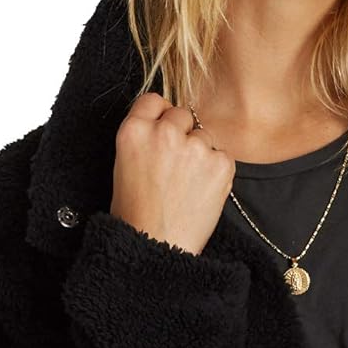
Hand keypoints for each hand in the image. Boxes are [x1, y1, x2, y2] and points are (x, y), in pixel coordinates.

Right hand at [111, 93, 235, 255]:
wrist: (156, 247)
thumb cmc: (136, 214)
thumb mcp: (124, 166)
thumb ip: (144, 138)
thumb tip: (166, 122)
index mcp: (133, 131)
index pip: (154, 100)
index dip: (161, 115)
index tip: (163, 130)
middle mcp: (164, 133)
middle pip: (182, 114)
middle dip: (182, 134)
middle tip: (177, 166)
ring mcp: (194, 147)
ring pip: (205, 136)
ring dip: (201, 154)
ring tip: (187, 186)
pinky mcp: (219, 163)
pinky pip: (223, 156)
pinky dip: (217, 172)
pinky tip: (201, 192)